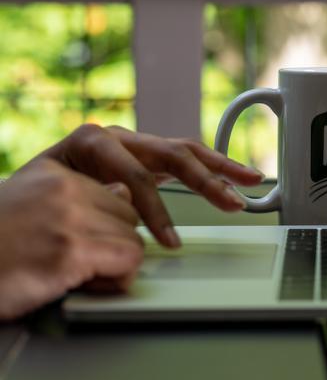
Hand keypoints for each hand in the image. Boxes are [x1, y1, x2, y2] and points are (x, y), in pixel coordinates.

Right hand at [0, 158, 142, 320]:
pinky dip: (115, 279)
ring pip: (133, 240)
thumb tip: (124, 193)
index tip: (88, 246)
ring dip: (114, 264)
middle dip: (114, 244)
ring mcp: (70, 218)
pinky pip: (128, 261)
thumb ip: (76, 198)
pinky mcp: (71, 251)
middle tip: (84, 265)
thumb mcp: (30, 205)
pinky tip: (85, 286)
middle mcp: (66, 189)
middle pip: (129, 217)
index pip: (119, 195)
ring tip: (79, 276)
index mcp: (55, 174)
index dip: (108, 227)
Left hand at [37, 124, 263, 248]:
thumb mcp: (50, 197)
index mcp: (92, 143)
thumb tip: (126, 200)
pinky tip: (232, 177)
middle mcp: (117, 138)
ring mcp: (133, 147)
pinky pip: (184, 159)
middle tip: (232, 202)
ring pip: (185, 151)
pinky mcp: (144, 159)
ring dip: (220, 168)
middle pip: (172, 153)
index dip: (156, 210)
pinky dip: (211, 169)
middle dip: (206, 180)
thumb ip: (90, 195)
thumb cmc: (30, 206)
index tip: (169, 241)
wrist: (15, 206)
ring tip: (250, 180)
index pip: (136, 176)